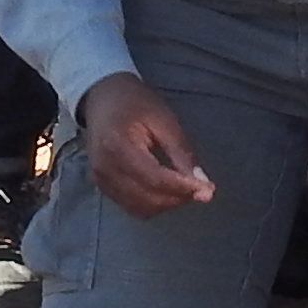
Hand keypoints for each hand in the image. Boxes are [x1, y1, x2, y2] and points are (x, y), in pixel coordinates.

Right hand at [78, 74, 213, 217]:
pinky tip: (166, 190)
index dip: (183, 189)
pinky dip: (153, 204)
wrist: (103, 98)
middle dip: (178, 198)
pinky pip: (132, 207)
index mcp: (117, 145)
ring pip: (141, 209)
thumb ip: (182, 154)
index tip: (207, 190)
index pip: (155, 179)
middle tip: (200, 188)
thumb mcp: (164, 120)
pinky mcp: (102, 187)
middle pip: (148, 199)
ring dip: (167, 204)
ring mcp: (100, 180)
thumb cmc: (135, 103)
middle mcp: (104, 168)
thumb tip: (203, 185)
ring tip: (184, 187)